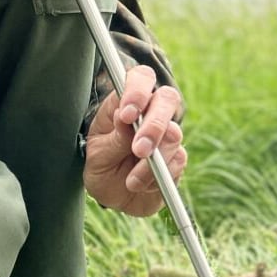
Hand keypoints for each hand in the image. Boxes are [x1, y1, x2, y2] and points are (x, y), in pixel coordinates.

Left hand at [83, 64, 186, 216]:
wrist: (116, 198)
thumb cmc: (103, 169)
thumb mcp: (98, 155)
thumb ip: (114, 138)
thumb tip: (125, 119)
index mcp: (126, 102)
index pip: (140, 78)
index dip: (138, 91)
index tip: (127, 116)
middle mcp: (151, 113)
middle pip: (167, 98)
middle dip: (155, 124)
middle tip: (140, 149)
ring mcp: (168, 134)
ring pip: (174, 134)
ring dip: (153, 161)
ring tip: (132, 181)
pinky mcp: (178, 156)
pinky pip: (178, 161)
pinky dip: (159, 176)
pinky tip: (142, 185)